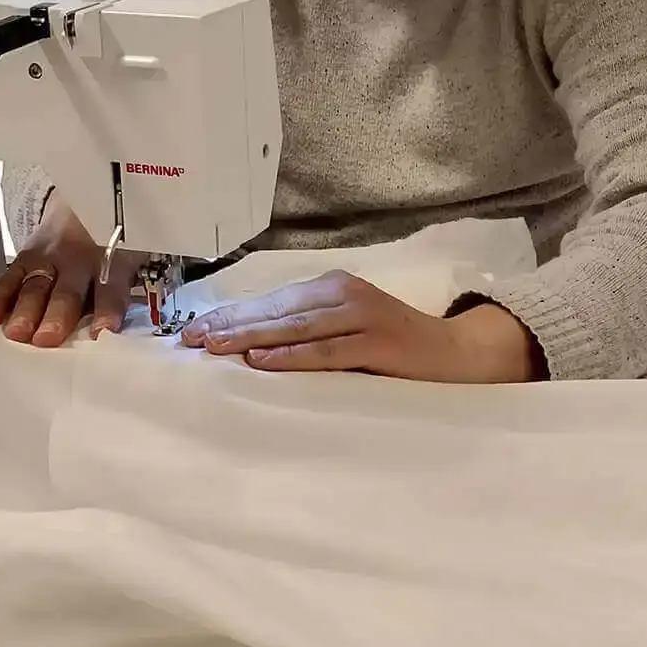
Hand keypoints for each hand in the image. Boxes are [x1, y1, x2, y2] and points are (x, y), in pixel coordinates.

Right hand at [0, 195, 146, 346]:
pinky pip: (10, 278)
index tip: (104, 331)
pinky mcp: (26, 258)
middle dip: (57, 314)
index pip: (111, 289)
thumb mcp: (130, 264)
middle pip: (68, 291)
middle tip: (47, 337)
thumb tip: (111, 334)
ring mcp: (49, 258)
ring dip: (25, 310)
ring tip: (17, 332)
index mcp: (112, 264)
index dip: (107, 310)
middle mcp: (79, 260)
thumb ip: (119, 296)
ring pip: (36, 286)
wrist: (87, 205)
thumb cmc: (112, 248)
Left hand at [179, 271, 540, 382]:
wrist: (456, 354)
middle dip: (231, 325)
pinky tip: (262, 360)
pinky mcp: (377, 342)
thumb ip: (310, 331)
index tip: (192, 329)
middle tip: (190, 340)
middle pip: (276, 309)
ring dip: (250, 337)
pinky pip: (326, 350)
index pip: (272, 300)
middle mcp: (344, 292)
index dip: (232, 314)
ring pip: (294, 326)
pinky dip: (291, 354)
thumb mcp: (348, 330)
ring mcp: (362, 315)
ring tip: (214, 348)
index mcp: (333, 287)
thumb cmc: (395, 349)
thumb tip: (251, 344)